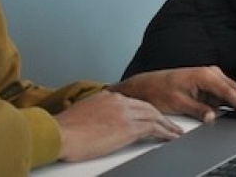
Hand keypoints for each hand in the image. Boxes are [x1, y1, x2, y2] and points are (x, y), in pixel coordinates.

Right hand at [53, 90, 182, 161]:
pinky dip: (166, 133)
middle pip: (148, 108)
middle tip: (170, 124)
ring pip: (154, 117)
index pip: (134, 103)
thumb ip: (95, 113)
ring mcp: (125, 113)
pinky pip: (154, 129)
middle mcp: (118, 101)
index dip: (146, 111)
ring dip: (167, 125)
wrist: (59, 133)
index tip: (152, 116)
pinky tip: (171, 137)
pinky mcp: (128, 128)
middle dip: (160, 117)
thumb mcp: (82, 114)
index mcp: (108, 97)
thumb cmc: (64, 129)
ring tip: (176, 132)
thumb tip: (98, 122)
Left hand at [109, 66, 235, 122]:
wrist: (147, 85)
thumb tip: (213, 117)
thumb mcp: (177, 102)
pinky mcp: (210, 86)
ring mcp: (212, 79)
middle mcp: (211, 74)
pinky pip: (229, 95)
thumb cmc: (159, 90)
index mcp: (204, 75)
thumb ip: (197, 109)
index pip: (229, 93)